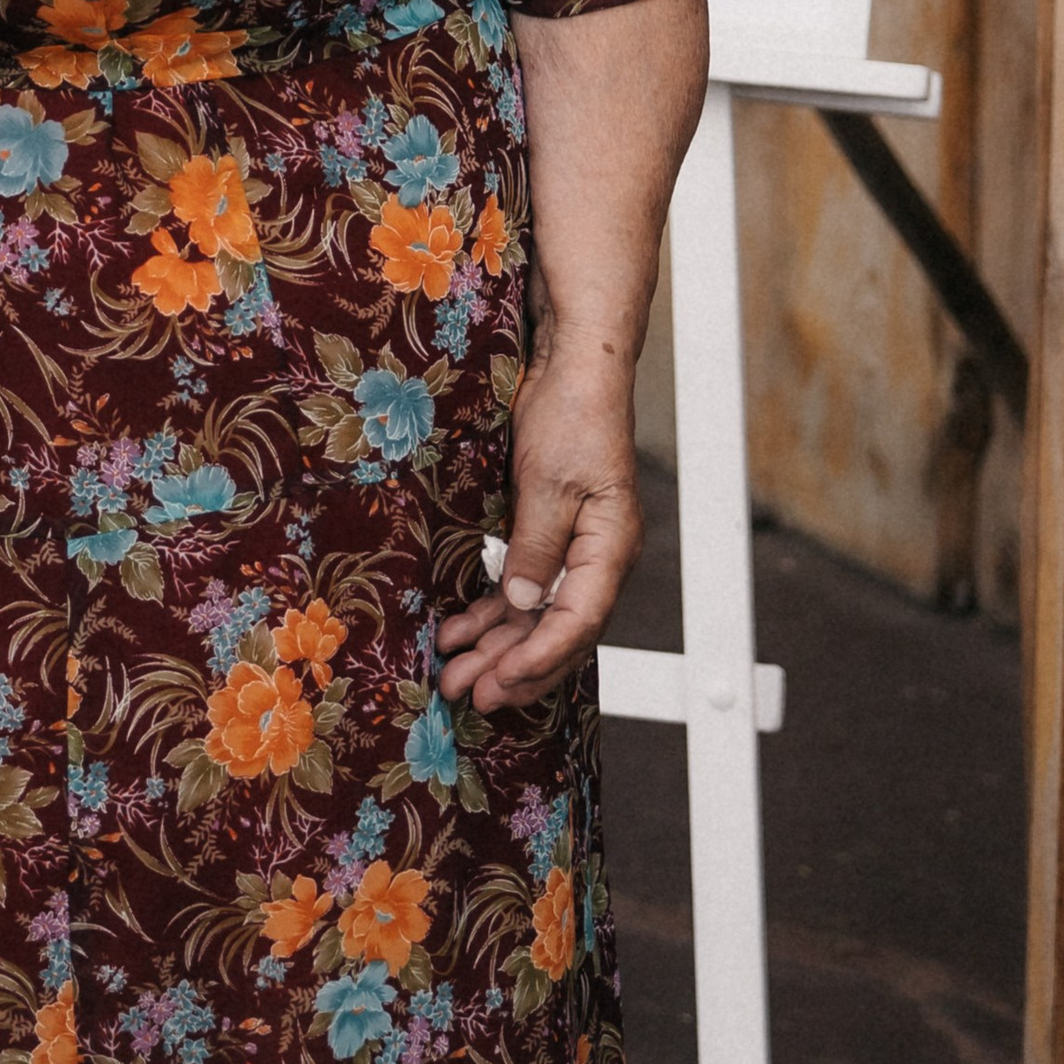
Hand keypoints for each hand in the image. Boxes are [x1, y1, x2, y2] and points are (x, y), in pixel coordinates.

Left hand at [436, 350, 641, 711]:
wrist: (572, 368)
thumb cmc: (574, 416)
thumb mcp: (550, 481)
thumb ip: (536, 546)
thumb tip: (522, 605)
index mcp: (610, 548)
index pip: (578, 622)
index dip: (539, 658)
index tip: (501, 683)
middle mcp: (595, 558)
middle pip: (556, 632)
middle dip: (512, 667)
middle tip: (468, 695)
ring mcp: (571, 549)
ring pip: (534, 616)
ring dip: (495, 646)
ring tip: (454, 673)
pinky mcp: (546, 535)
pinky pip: (521, 589)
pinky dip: (491, 612)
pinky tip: (459, 630)